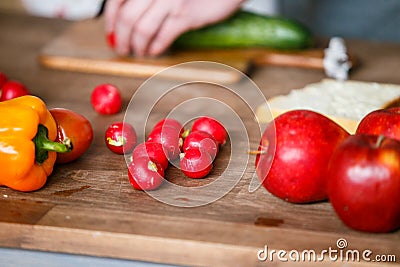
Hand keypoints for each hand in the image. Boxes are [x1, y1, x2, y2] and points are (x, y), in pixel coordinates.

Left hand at [104, 0, 244, 56]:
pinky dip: (155, 47)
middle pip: (127, 18)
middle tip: (122, 47)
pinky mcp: (185, 15)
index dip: (110, 19)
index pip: (117, 0)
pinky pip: (163, 36)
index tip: (110, 32)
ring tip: (139, 51)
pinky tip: (154, 50)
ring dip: (137, 46)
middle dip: (121, 38)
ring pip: (142, 29)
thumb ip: (145, 2)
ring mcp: (170, 0)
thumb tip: (123, 22)